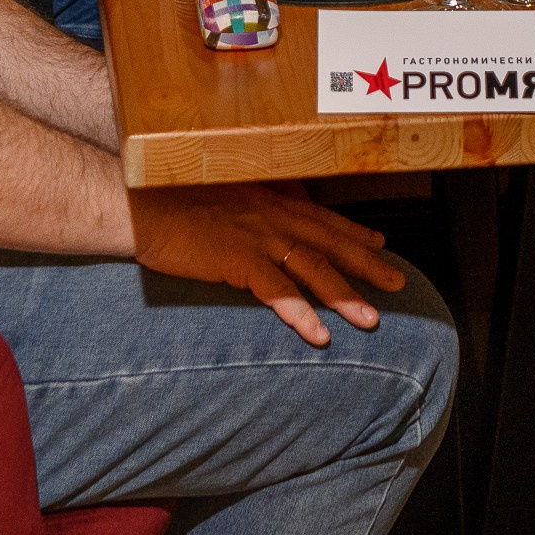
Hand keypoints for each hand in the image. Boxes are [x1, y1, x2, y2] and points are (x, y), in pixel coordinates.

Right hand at [127, 183, 406, 345]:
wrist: (138, 205)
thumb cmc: (170, 204)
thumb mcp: (219, 199)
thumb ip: (247, 210)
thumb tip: (261, 223)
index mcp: (268, 200)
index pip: (322, 217)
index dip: (353, 231)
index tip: (380, 241)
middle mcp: (271, 215)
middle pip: (330, 242)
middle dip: (367, 264)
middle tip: (397, 284)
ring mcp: (257, 236)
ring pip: (314, 268)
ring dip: (345, 296)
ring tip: (371, 321)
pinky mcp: (238, 260)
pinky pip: (278, 291)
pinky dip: (302, 314)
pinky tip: (320, 335)